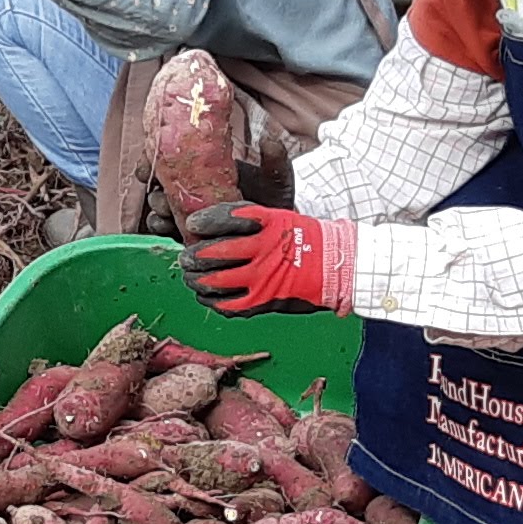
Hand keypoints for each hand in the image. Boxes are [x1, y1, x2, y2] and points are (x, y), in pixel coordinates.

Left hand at [178, 201, 351, 316]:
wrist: (336, 266)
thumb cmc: (304, 240)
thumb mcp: (279, 218)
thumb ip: (247, 220)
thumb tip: (211, 226)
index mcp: (267, 224)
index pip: (225, 219)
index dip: (204, 222)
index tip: (192, 225)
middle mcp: (262, 250)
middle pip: (213, 254)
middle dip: (193, 256)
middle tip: (186, 257)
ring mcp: (262, 278)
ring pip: (215, 282)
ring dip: (197, 280)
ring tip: (191, 277)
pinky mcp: (263, 302)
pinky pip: (227, 305)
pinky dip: (211, 301)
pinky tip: (206, 295)